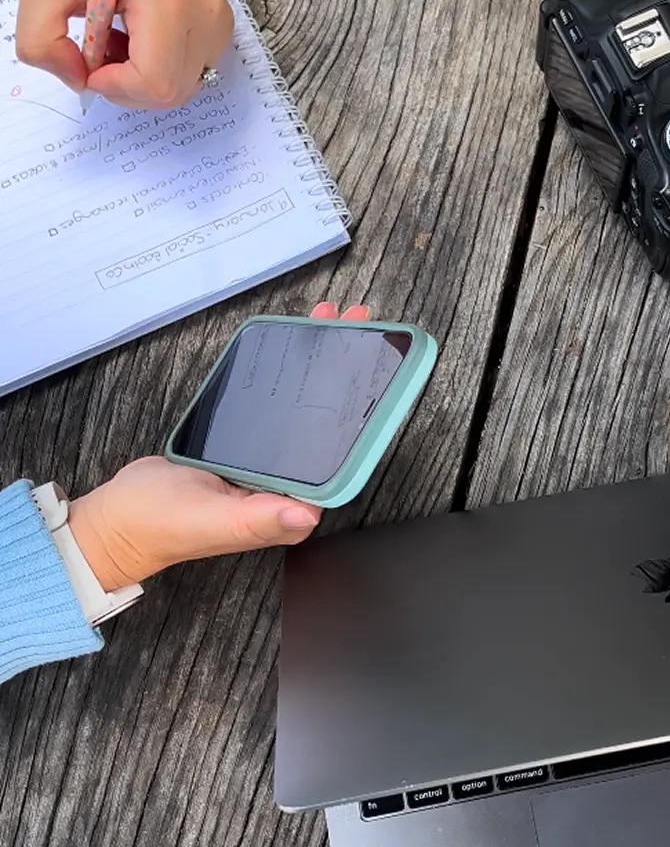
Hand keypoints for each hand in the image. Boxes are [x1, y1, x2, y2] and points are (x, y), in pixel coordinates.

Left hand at [16, 0, 233, 107]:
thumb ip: (41, 40)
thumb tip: (77, 79)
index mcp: (171, 0)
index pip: (154, 82)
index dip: (115, 86)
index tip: (89, 62)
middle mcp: (207, 16)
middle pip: (170, 92)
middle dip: (127, 85)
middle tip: (99, 52)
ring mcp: (219, 23)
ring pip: (182, 88)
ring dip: (142, 78)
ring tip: (118, 41)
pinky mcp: (221, 27)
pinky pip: (191, 72)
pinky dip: (160, 67)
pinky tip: (139, 39)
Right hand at [68, 303, 368, 591]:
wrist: (120, 519)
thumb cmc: (165, 526)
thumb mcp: (215, 521)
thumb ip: (260, 519)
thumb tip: (307, 515)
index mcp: (292, 504)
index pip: (342, 455)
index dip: (361, 408)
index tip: (372, 363)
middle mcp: (286, 483)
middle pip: (327, 421)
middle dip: (344, 371)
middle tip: (354, 321)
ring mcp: (265, 461)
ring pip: (301, 406)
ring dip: (317, 364)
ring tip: (328, 320)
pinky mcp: (243, 444)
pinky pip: (271, 406)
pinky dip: (283, 375)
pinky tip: (292, 347)